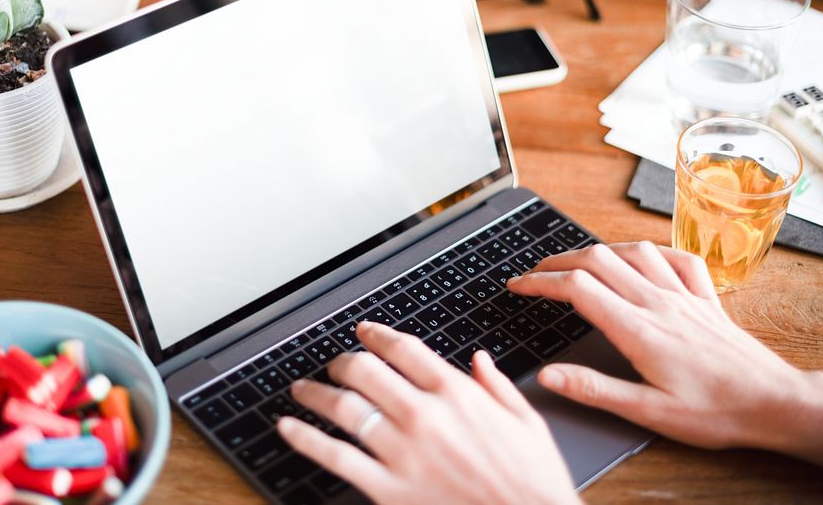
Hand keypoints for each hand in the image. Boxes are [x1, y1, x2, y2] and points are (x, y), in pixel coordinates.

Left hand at [277, 321, 580, 504]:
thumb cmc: (533, 481)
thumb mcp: (527, 421)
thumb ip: (498, 385)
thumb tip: (479, 359)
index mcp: (457, 394)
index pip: (403, 349)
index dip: (376, 335)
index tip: (363, 333)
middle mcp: (424, 416)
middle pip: (366, 371)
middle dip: (343, 362)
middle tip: (335, 363)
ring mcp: (403, 453)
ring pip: (344, 408)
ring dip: (316, 393)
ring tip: (302, 389)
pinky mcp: (388, 489)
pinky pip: (335, 457)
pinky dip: (305, 439)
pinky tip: (289, 427)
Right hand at [507, 242, 808, 449]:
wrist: (773, 403)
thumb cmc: (714, 411)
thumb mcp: (647, 412)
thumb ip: (594, 388)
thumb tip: (548, 376)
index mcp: (638, 328)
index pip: (577, 289)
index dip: (540, 283)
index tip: (517, 286)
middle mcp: (658, 302)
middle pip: (598, 260)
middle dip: (559, 260)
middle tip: (535, 273)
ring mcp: (683, 295)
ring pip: (633, 252)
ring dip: (598, 250)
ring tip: (578, 261)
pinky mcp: (705, 298)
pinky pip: (676, 258)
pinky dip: (651, 251)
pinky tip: (642, 258)